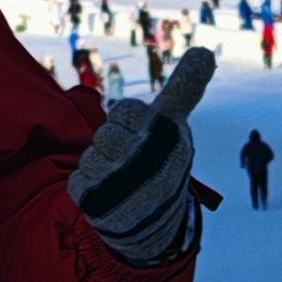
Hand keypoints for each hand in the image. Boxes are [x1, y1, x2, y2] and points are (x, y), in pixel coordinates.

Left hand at [70, 44, 215, 265]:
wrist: (153, 230)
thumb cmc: (161, 165)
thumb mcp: (174, 127)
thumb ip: (184, 89)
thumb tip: (204, 51)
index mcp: (172, 138)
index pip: (135, 109)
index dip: (139, 113)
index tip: (163, 107)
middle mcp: (152, 161)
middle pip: (107, 131)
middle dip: (113, 142)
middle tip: (131, 161)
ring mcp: (125, 185)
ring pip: (90, 155)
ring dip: (99, 166)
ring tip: (120, 182)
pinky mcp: (99, 204)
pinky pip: (77, 180)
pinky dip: (86, 187)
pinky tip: (107, 198)